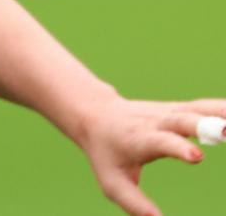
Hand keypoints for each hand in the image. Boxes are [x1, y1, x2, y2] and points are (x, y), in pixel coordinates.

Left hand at [75, 96, 225, 215]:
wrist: (97, 115)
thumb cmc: (107, 153)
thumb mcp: (112, 181)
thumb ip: (134, 203)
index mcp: (138, 139)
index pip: (159, 142)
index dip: (176, 147)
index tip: (195, 156)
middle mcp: (156, 122)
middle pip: (182, 120)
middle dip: (205, 125)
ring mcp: (170, 112)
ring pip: (199, 109)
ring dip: (221, 113)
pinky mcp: (181, 109)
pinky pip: (207, 107)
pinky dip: (223, 110)